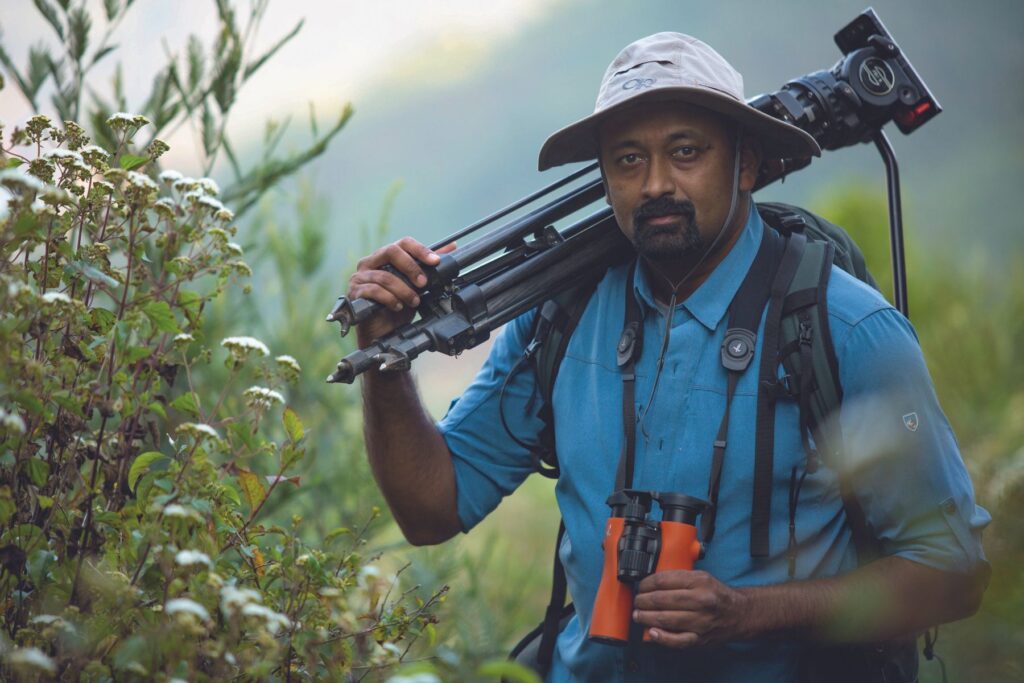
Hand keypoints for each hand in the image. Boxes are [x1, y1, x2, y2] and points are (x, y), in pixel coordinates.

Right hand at [347, 237, 454, 345]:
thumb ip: (429, 265)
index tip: (435, 262)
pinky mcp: (354, 291)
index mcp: (385, 257)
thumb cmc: (398, 307)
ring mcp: (359, 276)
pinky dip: (390, 299)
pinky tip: (398, 306)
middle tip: (423, 283)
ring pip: (385, 275)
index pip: (402, 243)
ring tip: (413, 302)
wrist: (385, 332)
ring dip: (404, 290)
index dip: (420, 250)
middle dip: (411, 267)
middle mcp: (370, 262)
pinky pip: (374, 290)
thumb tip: (451, 247)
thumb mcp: (417, 285)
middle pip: (391, 251)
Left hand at [632, 570, 750, 647]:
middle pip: (662, 599)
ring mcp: (701, 621)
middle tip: (637, 601)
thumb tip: (652, 582)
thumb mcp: (702, 577)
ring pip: (666, 619)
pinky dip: (662, 638)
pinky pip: (678, 640)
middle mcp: (701, 600)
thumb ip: (680, 578)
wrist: (740, 614)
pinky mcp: (701, 638)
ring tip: (638, 614)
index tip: (641, 586)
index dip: (647, 583)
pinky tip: (652, 632)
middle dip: (643, 600)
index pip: (664, 580)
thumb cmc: (717, 595)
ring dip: (646, 617)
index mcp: (699, 581)